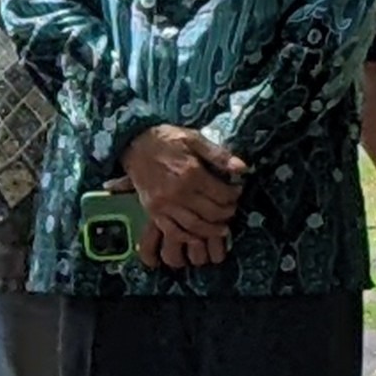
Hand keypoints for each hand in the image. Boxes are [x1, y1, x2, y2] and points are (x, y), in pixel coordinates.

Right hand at [120, 123, 242, 270]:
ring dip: (212, 230)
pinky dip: (188, 237)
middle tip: (232, 208)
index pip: (222, 194)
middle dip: (227, 212)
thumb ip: (218, 154)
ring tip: (223, 227)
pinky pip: (173, 231)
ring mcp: (164, 204)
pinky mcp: (153, 211)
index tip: (237, 191)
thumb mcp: (193, 138)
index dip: (234, 195)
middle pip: (212, 212)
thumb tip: (242, 168)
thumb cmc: (165, 139)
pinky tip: (198, 235)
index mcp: (191, 173)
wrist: (133, 143)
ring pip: (195, 226)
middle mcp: (178, 192)